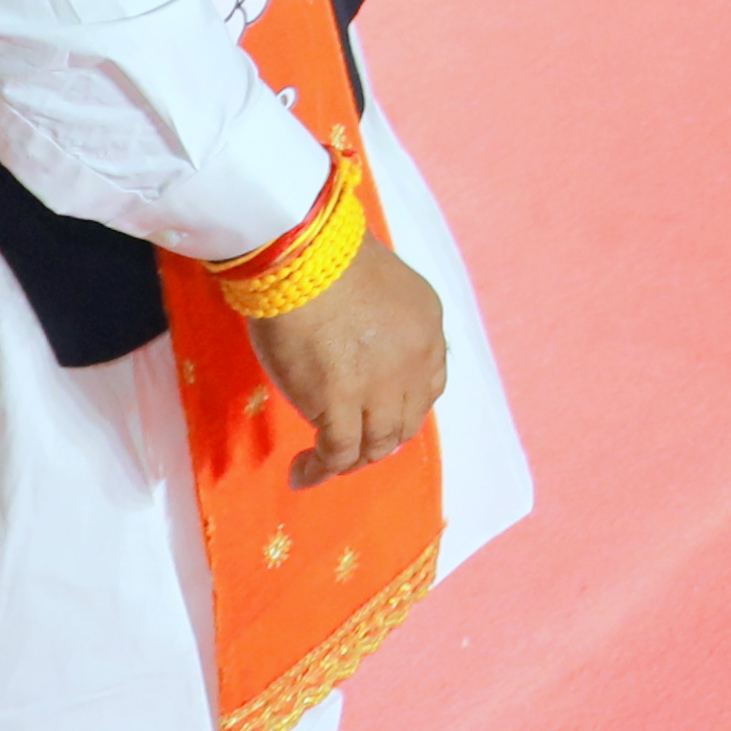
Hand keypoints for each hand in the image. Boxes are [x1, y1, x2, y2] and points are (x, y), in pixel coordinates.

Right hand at [244, 235, 447, 487]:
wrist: (307, 257)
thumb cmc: (329, 259)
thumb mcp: (381, 286)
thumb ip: (382, 321)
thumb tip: (359, 347)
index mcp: (428, 326)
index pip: (428, 384)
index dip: (403, 406)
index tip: (379, 414)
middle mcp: (416, 361)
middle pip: (406, 419)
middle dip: (381, 439)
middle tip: (352, 446)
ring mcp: (381, 387)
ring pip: (377, 443)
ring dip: (352, 462)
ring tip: (323, 465)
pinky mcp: (340, 404)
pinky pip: (338, 454)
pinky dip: (321, 470)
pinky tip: (302, 473)